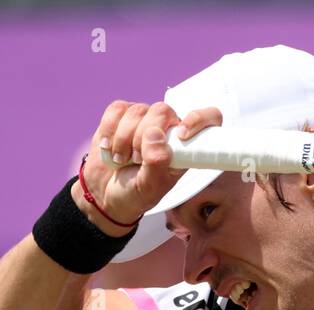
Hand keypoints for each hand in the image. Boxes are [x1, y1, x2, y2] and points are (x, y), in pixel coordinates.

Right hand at [74, 101, 223, 234]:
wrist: (105, 194)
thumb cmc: (135, 194)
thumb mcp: (149, 188)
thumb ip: (156, 164)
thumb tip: (155, 135)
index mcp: (184, 148)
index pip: (209, 118)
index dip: (199, 119)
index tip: (182, 134)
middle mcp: (168, 129)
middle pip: (163, 110)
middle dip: (143, 136)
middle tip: (136, 160)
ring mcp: (144, 119)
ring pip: (137, 111)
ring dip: (123, 139)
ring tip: (121, 160)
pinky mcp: (122, 115)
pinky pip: (117, 110)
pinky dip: (109, 130)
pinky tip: (108, 148)